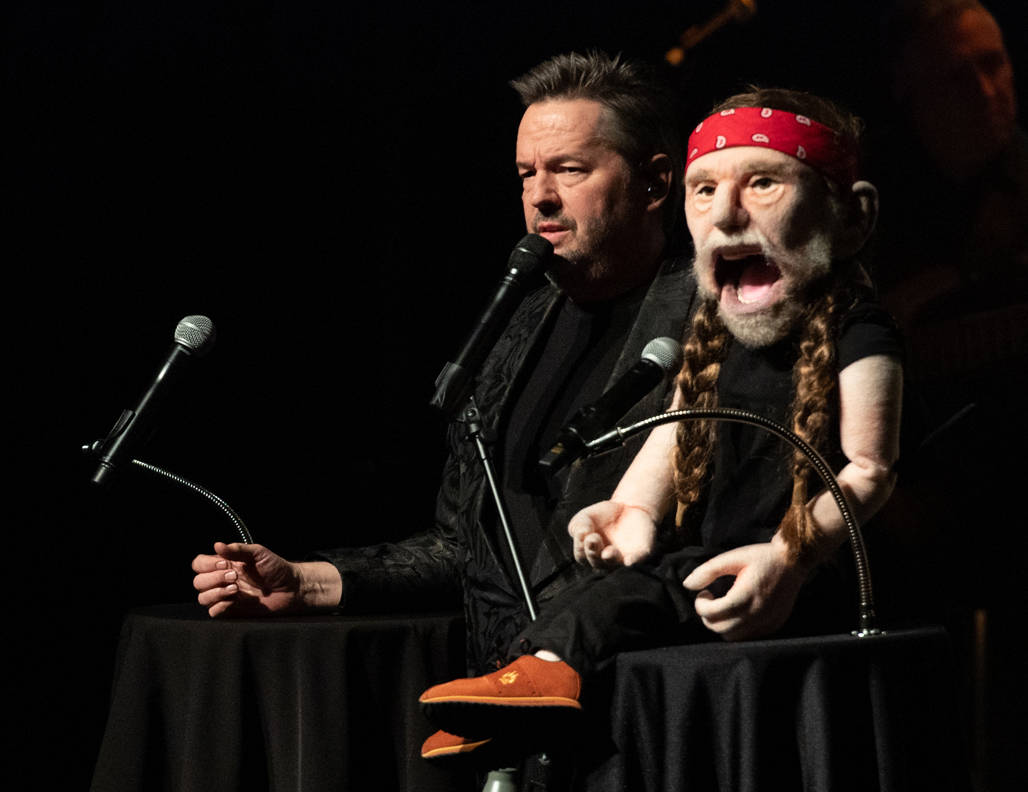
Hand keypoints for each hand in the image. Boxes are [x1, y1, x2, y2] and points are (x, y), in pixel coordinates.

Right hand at [191, 542, 304, 617]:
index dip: (207, 564)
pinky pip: (214, 612)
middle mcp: (222, 580)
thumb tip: (217, 545)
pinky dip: (220, 606)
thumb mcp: (258, 553)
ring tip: (236, 589)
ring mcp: (226, 596)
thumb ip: (238, 550)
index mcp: (225, 565)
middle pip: (198, 582)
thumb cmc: (276, 568)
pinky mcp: (232, 611)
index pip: (199, 564)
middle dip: (213, 579)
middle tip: (234, 577)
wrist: (291, 588)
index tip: (224, 564)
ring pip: (203, 598)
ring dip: (216, 592)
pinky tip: (235, 600)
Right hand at [568, 501, 656, 568]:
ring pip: (615, 565)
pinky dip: (633, 562)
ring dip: (610, 559)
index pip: (582, 556)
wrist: (630, 507)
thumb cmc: (603, 516)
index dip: (580, 547)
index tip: (583, 532)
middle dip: (593, 552)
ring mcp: (623, 558)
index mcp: (590, 553)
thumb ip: (579, 526)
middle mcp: (606, 561)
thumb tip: (581, 534)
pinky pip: (637, 561)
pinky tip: (629, 562)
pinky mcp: (639, 554)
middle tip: (594, 538)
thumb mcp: (586, 517)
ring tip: (608, 552)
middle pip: (597, 563)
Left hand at [682, 536, 807, 640]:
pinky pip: (748, 637)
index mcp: (745, 596)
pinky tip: (739, 612)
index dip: (700, 604)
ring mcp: (767, 623)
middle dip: (709, 616)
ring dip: (722, 625)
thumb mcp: (733, 557)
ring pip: (732, 637)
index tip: (705, 593)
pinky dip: (737, 629)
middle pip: (719, 629)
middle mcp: (757, 614)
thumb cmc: (762, 557)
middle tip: (712, 601)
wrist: (794, 562)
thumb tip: (687, 584)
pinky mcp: (773, 626)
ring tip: (725, 607)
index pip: (712, 613)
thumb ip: (708, 570)